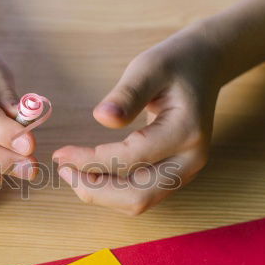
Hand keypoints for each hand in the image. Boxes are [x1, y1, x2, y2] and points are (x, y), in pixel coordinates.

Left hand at [52, 32, 221, 214]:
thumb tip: (101, 118)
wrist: (204, 66)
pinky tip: (91, 172)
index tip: (61, 153)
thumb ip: (127, 94)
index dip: (91, 161)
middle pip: (138, 195)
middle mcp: (190, 160)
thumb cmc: (174, 63)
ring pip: (139, 201)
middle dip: (94, 189)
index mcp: (186, 132)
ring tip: (72, 171)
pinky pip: (141, 194)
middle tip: (63, 170)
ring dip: (102, 194)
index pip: (130, 159)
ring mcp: (185, 171)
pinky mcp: (175, 174)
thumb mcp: (148, 67)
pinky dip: (113, 190)